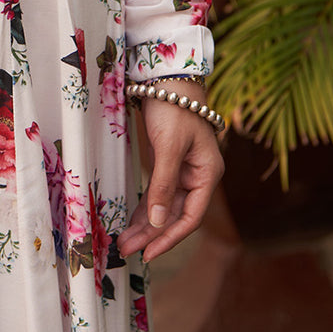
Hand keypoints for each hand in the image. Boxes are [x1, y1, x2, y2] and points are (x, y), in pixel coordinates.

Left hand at [117, 83, 224, 263]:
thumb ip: (164, 184)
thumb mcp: (169, 147)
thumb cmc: (174, 108)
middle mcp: (198, 177)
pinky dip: (146, 208)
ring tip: (124, 242)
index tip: (149, 253)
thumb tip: (159, 222)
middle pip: (175, 215)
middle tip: (127, 250)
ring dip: (146, 225)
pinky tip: (132, 222)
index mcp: (208, 174)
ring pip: (165, 207)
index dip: (170, 238)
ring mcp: (183, 171)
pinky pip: (158, 194)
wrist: (167, 78)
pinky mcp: (167, 164)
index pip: (191, 217)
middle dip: (152, 234)